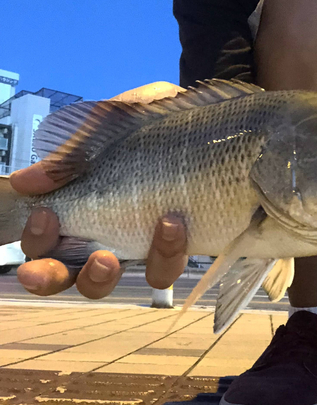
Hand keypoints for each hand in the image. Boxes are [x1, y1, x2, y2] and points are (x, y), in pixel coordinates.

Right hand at [10, 82, 188, 298]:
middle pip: (65, 273)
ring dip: (100, 277)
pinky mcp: (175, 249)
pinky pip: (163, 270)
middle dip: (49, 277)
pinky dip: (162, 254)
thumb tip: (25, 183)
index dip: (36, 241)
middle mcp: (103, 232)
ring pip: (110, 284)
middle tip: (42, 271)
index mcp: (80, 207)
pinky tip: (171, 223)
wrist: (202, 120)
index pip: (45, 240)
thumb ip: (71, 155)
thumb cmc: (149, 122)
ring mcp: (139, 245)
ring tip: (107, 257)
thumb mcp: (108, 127)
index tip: (44, 216)